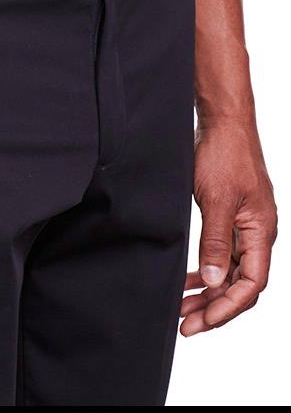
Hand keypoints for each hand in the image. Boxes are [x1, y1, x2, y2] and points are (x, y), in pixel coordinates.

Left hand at [180, 117, 277, 334]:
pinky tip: (190, 279)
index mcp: (262, 231)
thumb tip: (215, 282)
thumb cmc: (224, 154)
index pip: (252, 284)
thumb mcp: (216, 199)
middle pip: (241, 283)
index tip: (202, 321)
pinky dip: (208, 268)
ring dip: (209, 290)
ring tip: (182, 308)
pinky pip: (224, 253)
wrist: (222, 120)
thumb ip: (216, 241)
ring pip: (231, 271)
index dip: (228, 307)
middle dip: (214, 306)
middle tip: (185, 325)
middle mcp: (258, 232)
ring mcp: (246, 224)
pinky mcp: (232, 215)